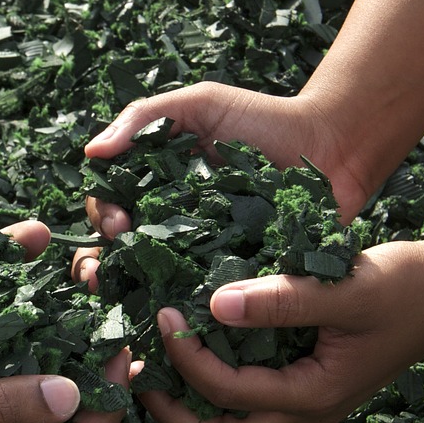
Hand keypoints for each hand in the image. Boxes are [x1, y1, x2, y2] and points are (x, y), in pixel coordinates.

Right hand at [73, 82, 370, 289]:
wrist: (333, 146)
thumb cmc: (263, 119)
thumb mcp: (201, 105)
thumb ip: (144, 118)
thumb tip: (90, 156)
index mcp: (156, 186)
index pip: (110, 206)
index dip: (102, 217)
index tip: (115, 224)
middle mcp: (172, 224)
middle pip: (122, 253)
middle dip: (105, 266)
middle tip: (104, 274)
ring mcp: (202, 256)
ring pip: (156, 283)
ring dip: (133, 296)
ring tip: (128, 301)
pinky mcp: (237, 280)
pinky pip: (206, 300)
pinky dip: (185, 312)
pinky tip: (174, 318)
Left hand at [138, 241, 423, 422]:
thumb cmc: (404, 287)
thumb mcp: (344, 289)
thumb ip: (282, 301)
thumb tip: (215, 306)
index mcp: (312, 397)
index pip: (228, 392)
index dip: (186, 358)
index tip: (161, 314)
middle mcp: (303, 409)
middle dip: (172, 411)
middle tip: (132, 373)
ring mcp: (304, 398)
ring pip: (232, 418)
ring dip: (189, 395)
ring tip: (151, 358)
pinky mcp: (304, 378)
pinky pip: (248, 390)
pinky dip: (214, 374)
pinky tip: (194, 337)